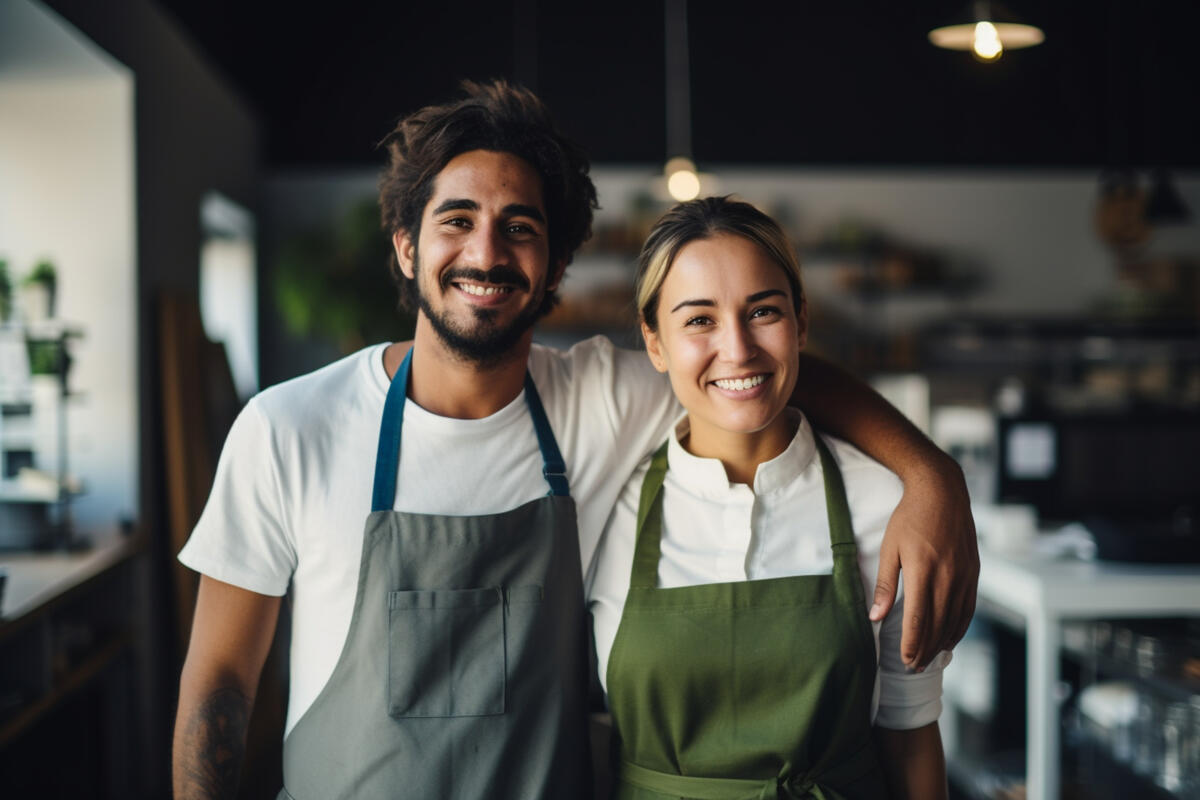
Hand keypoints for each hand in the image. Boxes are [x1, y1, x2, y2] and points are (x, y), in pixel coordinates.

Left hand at [869, 457, 977, 669]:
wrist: (943, 492)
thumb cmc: (910, 518)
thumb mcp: (889, 548)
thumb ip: (884, 584)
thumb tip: (875, 617)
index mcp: (923, 571)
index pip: (918, 620)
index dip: (912, 644)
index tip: (904, 660)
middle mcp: (948, 577)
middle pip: (937, 625)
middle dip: (925, 650)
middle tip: (914, 667)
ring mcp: (964, 576)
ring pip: (955, 620)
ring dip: (942, 643)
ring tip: (930, 659)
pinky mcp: (974, 573)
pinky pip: (968, 608)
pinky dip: (959, 627)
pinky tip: (950, 638)